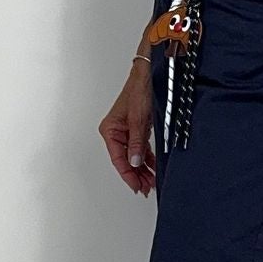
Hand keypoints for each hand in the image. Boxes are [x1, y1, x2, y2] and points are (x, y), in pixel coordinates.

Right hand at [100, 57, 155, 195]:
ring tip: (150, 182)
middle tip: (146, 188)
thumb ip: (136, 143)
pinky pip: (140, 149)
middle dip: (136, 175)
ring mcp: (127, 130)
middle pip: (125, 160)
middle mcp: (116, 131)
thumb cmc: (139, 89)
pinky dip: (146, 159)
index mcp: (110, 130)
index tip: (137, 186)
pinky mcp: (137, 128)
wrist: (150, 73)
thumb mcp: (138, 119)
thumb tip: (135, 162)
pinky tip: (152, 168)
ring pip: (133, 156)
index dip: (128, 175)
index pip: (118, 159)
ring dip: (142, 169)